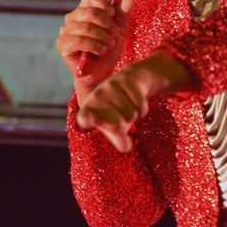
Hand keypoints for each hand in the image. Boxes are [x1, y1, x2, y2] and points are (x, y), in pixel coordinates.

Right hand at [56, 0, 132, 95]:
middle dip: (107, 24)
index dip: (103, 2)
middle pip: (90, 12)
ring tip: (109, 45)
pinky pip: (79, 40)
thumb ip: (123, 15)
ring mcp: (66, 31)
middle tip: (114, 35)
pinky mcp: (62, 44)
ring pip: (86, 27)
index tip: (113, 13)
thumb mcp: (119, 31)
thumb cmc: (107, 50)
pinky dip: (94, 45)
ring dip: (102, 37)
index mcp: (85, 10)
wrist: (100, 72)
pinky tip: (101, 51)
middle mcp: (72, 18)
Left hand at [76, 49, 194, 152]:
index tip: (90, 121)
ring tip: (129, 106)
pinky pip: (140, 104)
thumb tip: (125, 147)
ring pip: (130, 115)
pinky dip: (142, 107)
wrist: (133, 80)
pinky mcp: (126, 80)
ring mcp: (110, 86)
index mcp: (89, 109)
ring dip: (134, 114)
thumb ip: (118, 138)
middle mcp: (97, 96)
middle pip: (116, 125)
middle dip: (124, 125)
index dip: (88, 121)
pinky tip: (137, 101)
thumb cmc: (119, 107)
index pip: (84, 118)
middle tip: (122, 117)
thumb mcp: (116, 124)